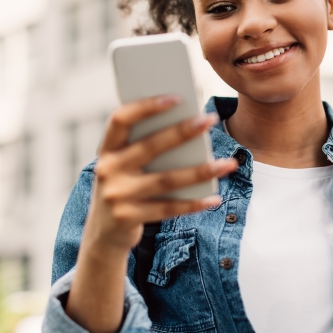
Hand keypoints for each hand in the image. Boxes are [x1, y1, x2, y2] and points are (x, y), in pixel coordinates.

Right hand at [84, 95, 237, 256]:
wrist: (103, 235)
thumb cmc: (125, 188)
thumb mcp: (126, 166)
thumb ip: (146, 149)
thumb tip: (190, 129)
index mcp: (106, 149)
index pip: (120, 119)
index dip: (145, 106)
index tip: (176, 97)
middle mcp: (107, 170)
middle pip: (150, 147)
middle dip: (183, 131)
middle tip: (210, 119)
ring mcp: (116, 195)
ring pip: (166, 180)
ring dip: (201, 171)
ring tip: (228, 164)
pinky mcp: (128, 218)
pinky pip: (168, 208)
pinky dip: (193, 203)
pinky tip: (214, 198)